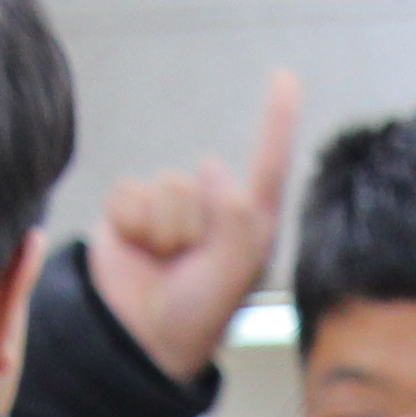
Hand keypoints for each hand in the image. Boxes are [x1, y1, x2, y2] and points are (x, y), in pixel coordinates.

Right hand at [89, 71, 300, 378]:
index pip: (268, 164)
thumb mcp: (233, 274)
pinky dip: (131, 223)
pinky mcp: (132, 210)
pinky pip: (131, 192)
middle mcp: (212, 211)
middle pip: (204, 178)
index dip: (277, 119)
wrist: (135, 340)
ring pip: (166, 184)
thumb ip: (236, 219)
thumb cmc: (195, 316)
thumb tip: (211, 165)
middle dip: (194, 222)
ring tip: (162, 261)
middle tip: (188, 265)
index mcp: (250, 225)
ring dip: (163, 227)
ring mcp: (171, 208)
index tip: (284, 76)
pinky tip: (136, 249)